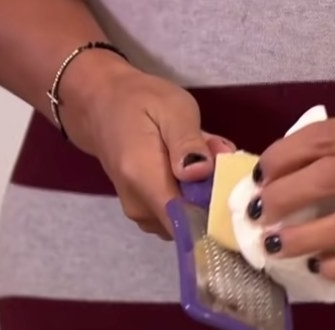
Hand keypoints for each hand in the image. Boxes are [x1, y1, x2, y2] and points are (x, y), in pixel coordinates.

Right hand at [60, 56, 233, 238]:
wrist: (100, 105)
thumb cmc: (138, 101)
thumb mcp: (172, 108)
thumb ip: (188, 141)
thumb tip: (201, 172)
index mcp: (145, 181)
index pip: (186, 224)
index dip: (217, 217)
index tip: (234, 195)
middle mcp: (141, 207)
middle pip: (194, 223)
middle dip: (216, 197)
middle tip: (219, 159)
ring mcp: (143, 214)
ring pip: (190, 219)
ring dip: (206, 194)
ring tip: (204, 158)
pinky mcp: (147, 213)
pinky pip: (181, 214)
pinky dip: (195, 195)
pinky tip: (193, 169)